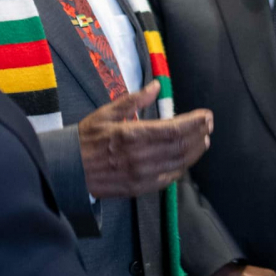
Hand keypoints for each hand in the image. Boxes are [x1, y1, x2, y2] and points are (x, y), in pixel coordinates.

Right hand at [78, 81, 212, 198]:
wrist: (68, 170)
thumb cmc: (86, 139)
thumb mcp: (106, 113)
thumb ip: (134, 100)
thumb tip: (156, 86)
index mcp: (133, 134)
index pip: (175, 129)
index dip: (194, 122)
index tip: (206, 115)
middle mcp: (140, 157)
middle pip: (181, 146)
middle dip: (199, 134)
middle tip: (208, 125)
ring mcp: (141, 176)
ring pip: (178, 164)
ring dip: (195, 151)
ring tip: (203, 140)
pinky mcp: (139, 189)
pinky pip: (168, 180)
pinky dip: (181, 168)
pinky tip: (186, 159)